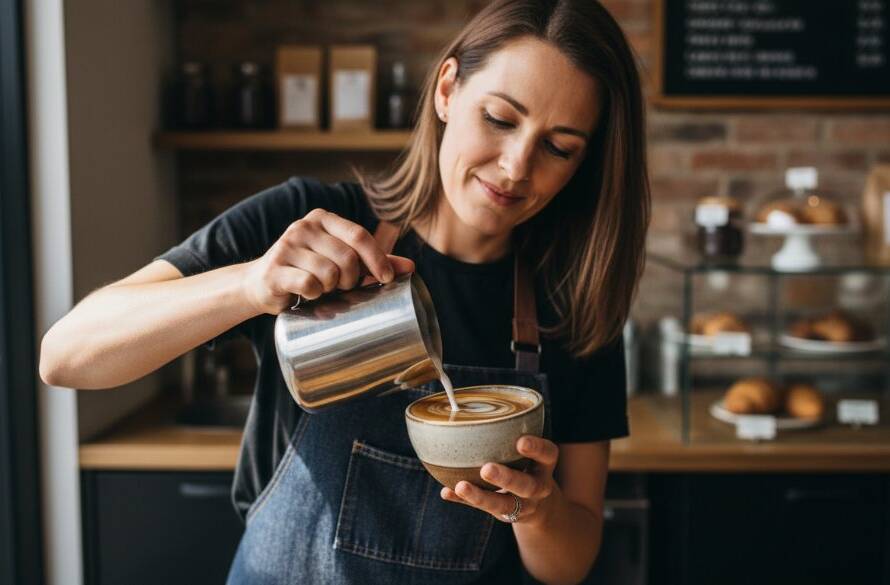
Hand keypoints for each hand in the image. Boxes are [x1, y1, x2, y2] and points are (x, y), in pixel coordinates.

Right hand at [241, 209, 414, 314]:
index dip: (377, 259)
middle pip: (347, 256)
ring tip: (323, 289)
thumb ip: (373, 262)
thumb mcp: (341, 262)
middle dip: (351, 279)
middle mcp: (304, 227)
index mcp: (323, 219)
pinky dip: (314, 294)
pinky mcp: (274, 268)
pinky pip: (309, 284)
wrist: (261, 284)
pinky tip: (307, 294)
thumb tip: (410, 266)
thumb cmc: (309, 271)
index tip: (386, 278)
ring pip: (329, 272)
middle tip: (343, 287)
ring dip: (331, 288)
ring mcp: (286, 246)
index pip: (359, 235)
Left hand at [440, 435, 559, 525]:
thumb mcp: (530, 454)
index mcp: (544, 466)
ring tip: (461, 486)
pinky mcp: (504, 515)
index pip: (548, 454)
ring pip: (503, 505)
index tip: (521, 441)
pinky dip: (463, 501)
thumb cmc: (526, 466)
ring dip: (481, 496)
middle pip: (526, 485)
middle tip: (486, 469)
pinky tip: (447, 492)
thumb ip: (510, 439)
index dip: (537, 448)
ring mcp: (522, 506)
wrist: (539, 507)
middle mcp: (537, 488)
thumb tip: (468, 411)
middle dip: (506, 478)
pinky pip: (482, 510)